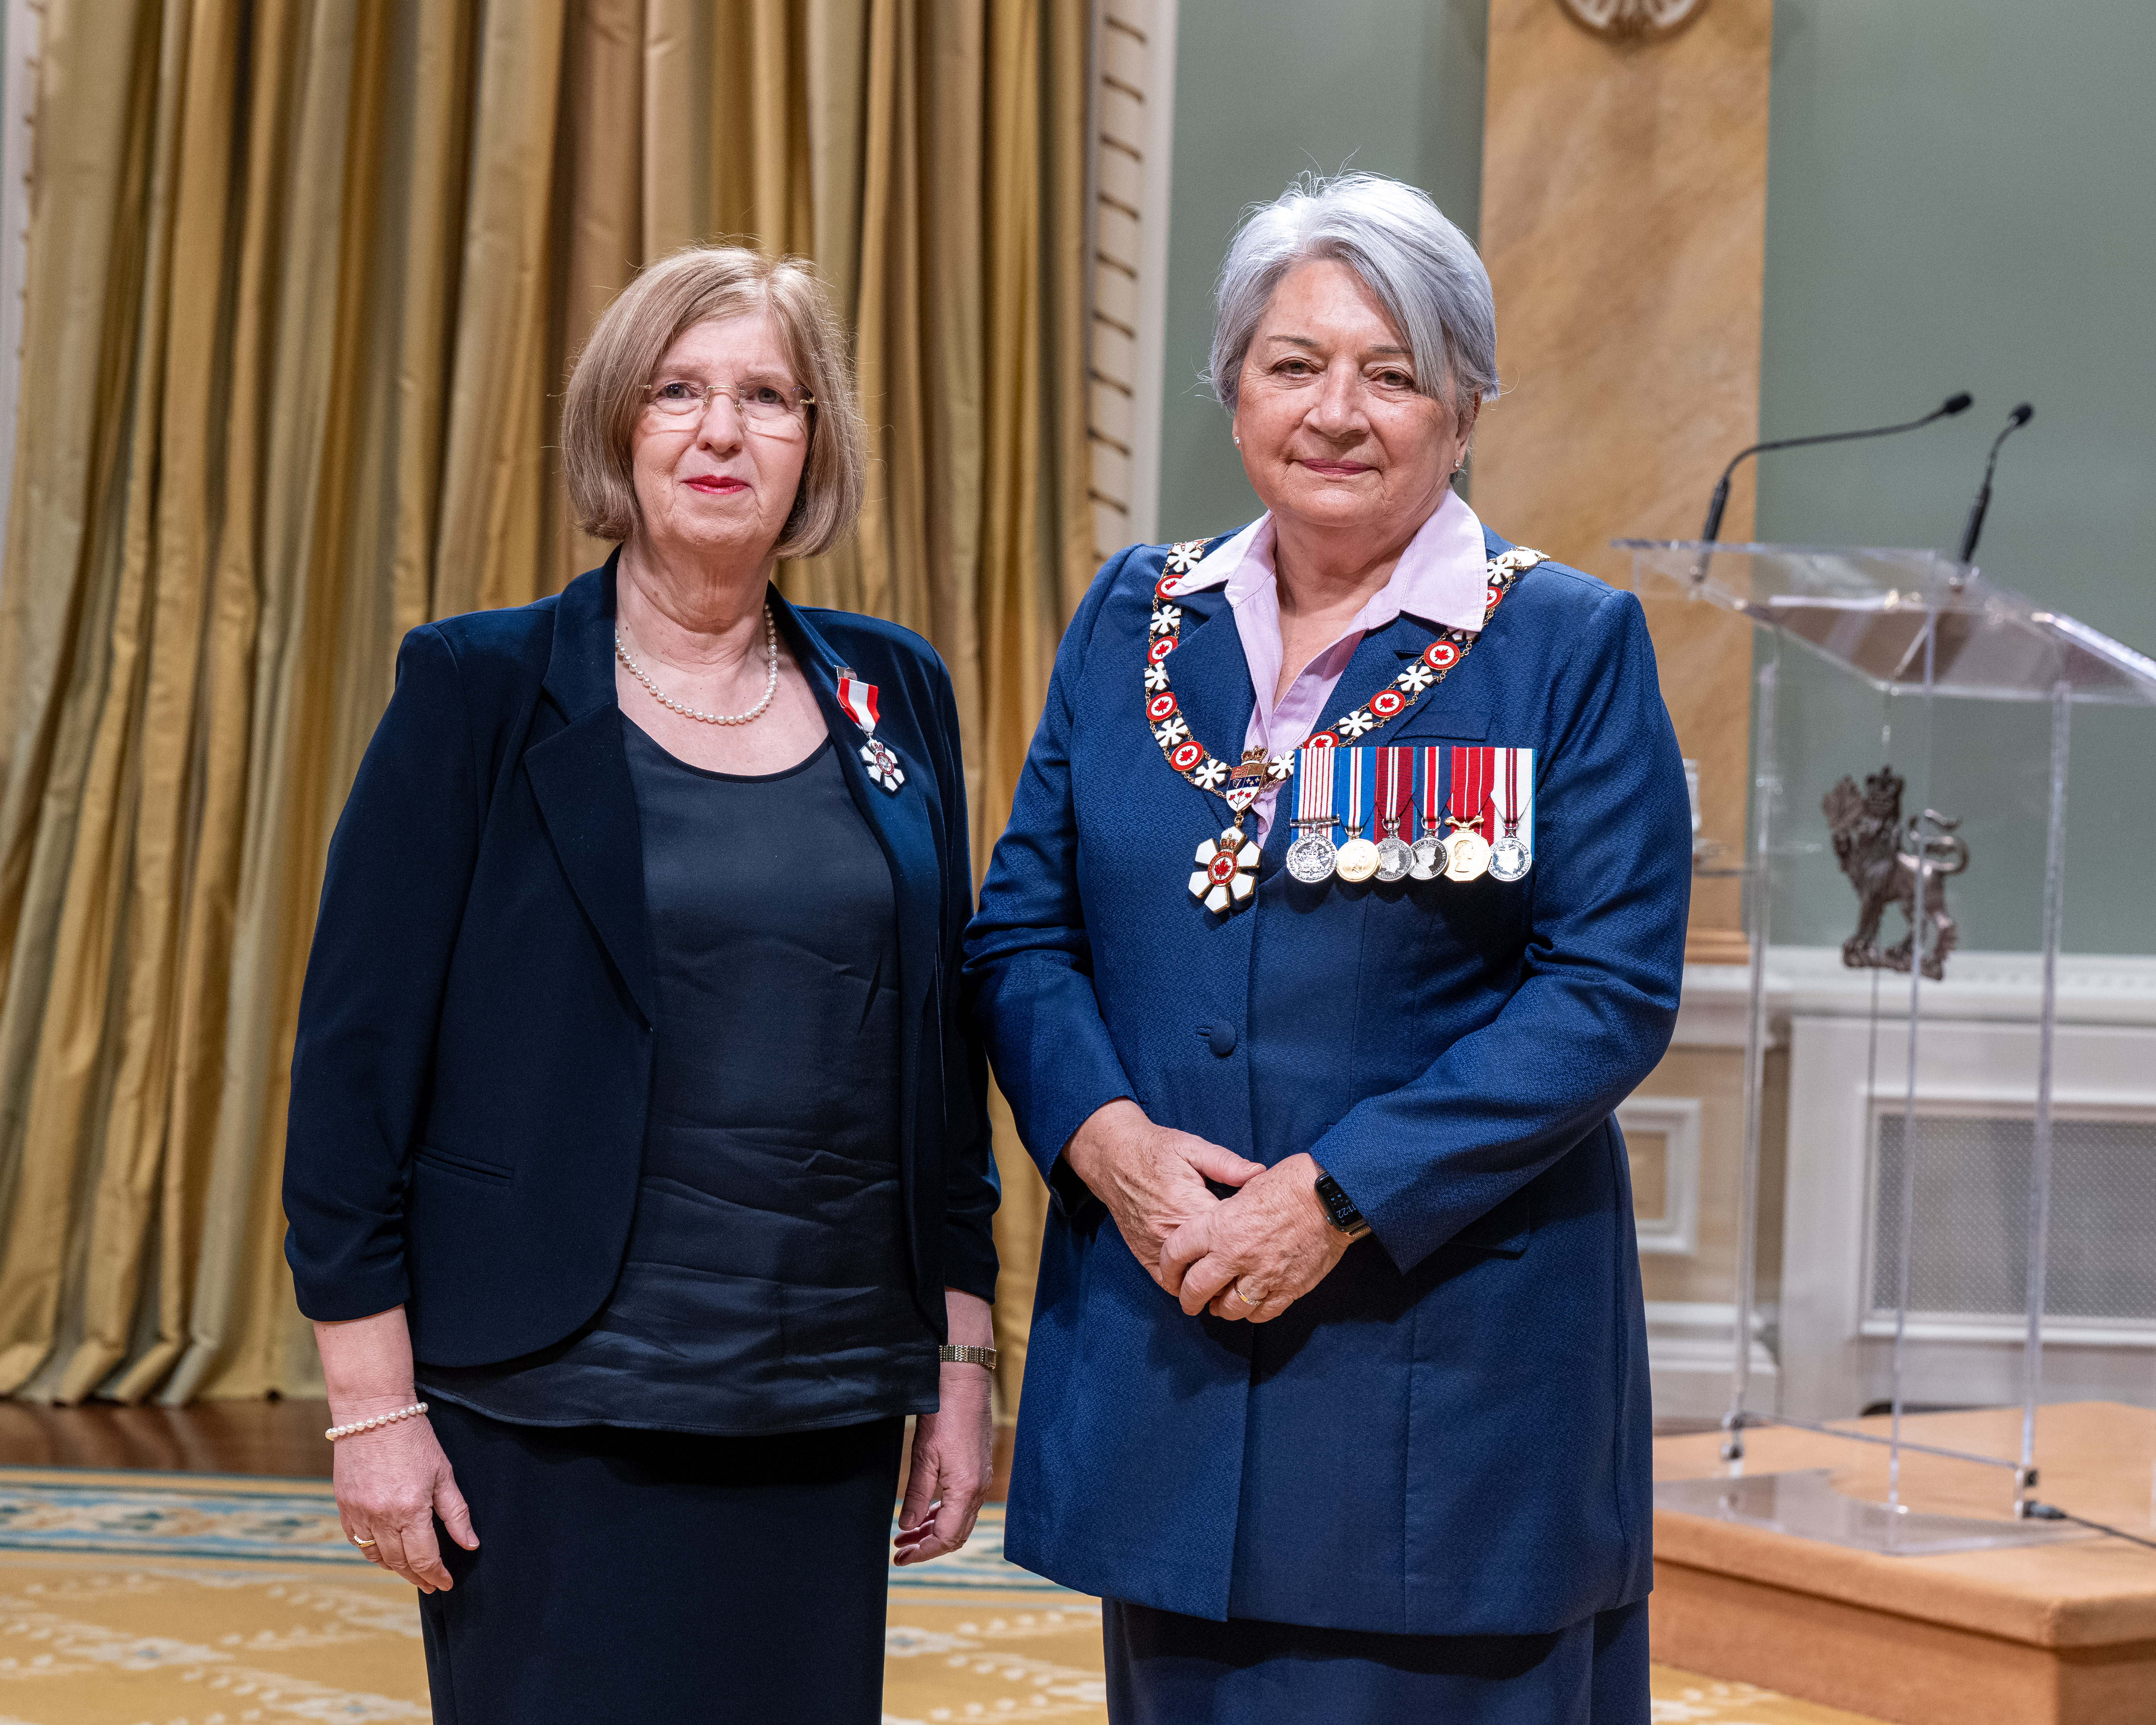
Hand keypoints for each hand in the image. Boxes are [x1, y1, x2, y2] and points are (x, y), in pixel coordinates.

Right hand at [333, 1410, 476, 1591]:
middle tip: (431, 1583)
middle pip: (399, 1562)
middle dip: (418, 1576)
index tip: (446, 1583)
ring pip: (376, 1556)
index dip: (436, 1574)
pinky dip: (371, 1551)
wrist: (373, 1413)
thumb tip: (470, 1544)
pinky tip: (384, 1552)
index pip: (424, 1557)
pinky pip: (357, 1541)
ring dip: (394, 1567)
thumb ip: (456, 1512)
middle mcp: (382, 1516)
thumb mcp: (443, 1473)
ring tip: (411, 1571)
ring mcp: (359, 1513)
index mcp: (410, 1509)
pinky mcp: (344, 1506)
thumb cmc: (414, 1438)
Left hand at [893, 1360, 994, 1564]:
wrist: (965, 1382)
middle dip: (928, 1547)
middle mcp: (979, 1489)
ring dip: (935, 1531)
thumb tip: (907, 1527)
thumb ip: (916, 1495)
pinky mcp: (979, 1468)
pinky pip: (964, 1504)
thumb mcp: (923, 1456)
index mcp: (966, 1489)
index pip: (946, 1538)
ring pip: (960, 1521)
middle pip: (956, 1535)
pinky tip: (926, 1514)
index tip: (900, 1557)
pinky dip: (944, 1515)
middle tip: (900, 1551)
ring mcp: (981, 1479)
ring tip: (908, 1536)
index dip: (923, 1552)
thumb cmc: (944, 1413)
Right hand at [1063, 1099, 1263, 1292]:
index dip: (1249, 1239)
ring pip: (1191, 1280)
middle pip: (1213, 1264)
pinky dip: (1186, 1284)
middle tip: (1252, 1262)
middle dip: (1234, 1265)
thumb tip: (1259, 1173)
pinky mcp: (1143, 1255)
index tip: (1261, 1237)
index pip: (1229, 1236)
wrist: (1113, 1157)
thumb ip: (1227, 1164)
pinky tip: (1201, 1275)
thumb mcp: (1193, 1148)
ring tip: (1229, 1274)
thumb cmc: (1157, 1150)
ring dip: (1211, 1280)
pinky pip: (1168, 1282)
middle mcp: (1171, 1232)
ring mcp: (1155, 1247)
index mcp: (1190, 1206)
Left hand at [1160, 1153, 1353, 1322]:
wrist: (1332, 1196)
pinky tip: (1250, 1307)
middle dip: (1188, 1300)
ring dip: (1220, 1309)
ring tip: (1219, 1305)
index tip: (1170, 1274)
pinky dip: (1252, 1313)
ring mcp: (1263, 1276)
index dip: (1167, 1267)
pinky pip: (1262, 1313)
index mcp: (1219, 1227)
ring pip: (1229, 1309)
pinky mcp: (1288, 1289)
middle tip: (1189, 1302)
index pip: (1176, 1254)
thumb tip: (1216, 1230)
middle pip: (1197, 1290)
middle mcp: (1235, 1255)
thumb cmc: (1290, 1183)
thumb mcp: (1244, 1189)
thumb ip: (1224, 1216)